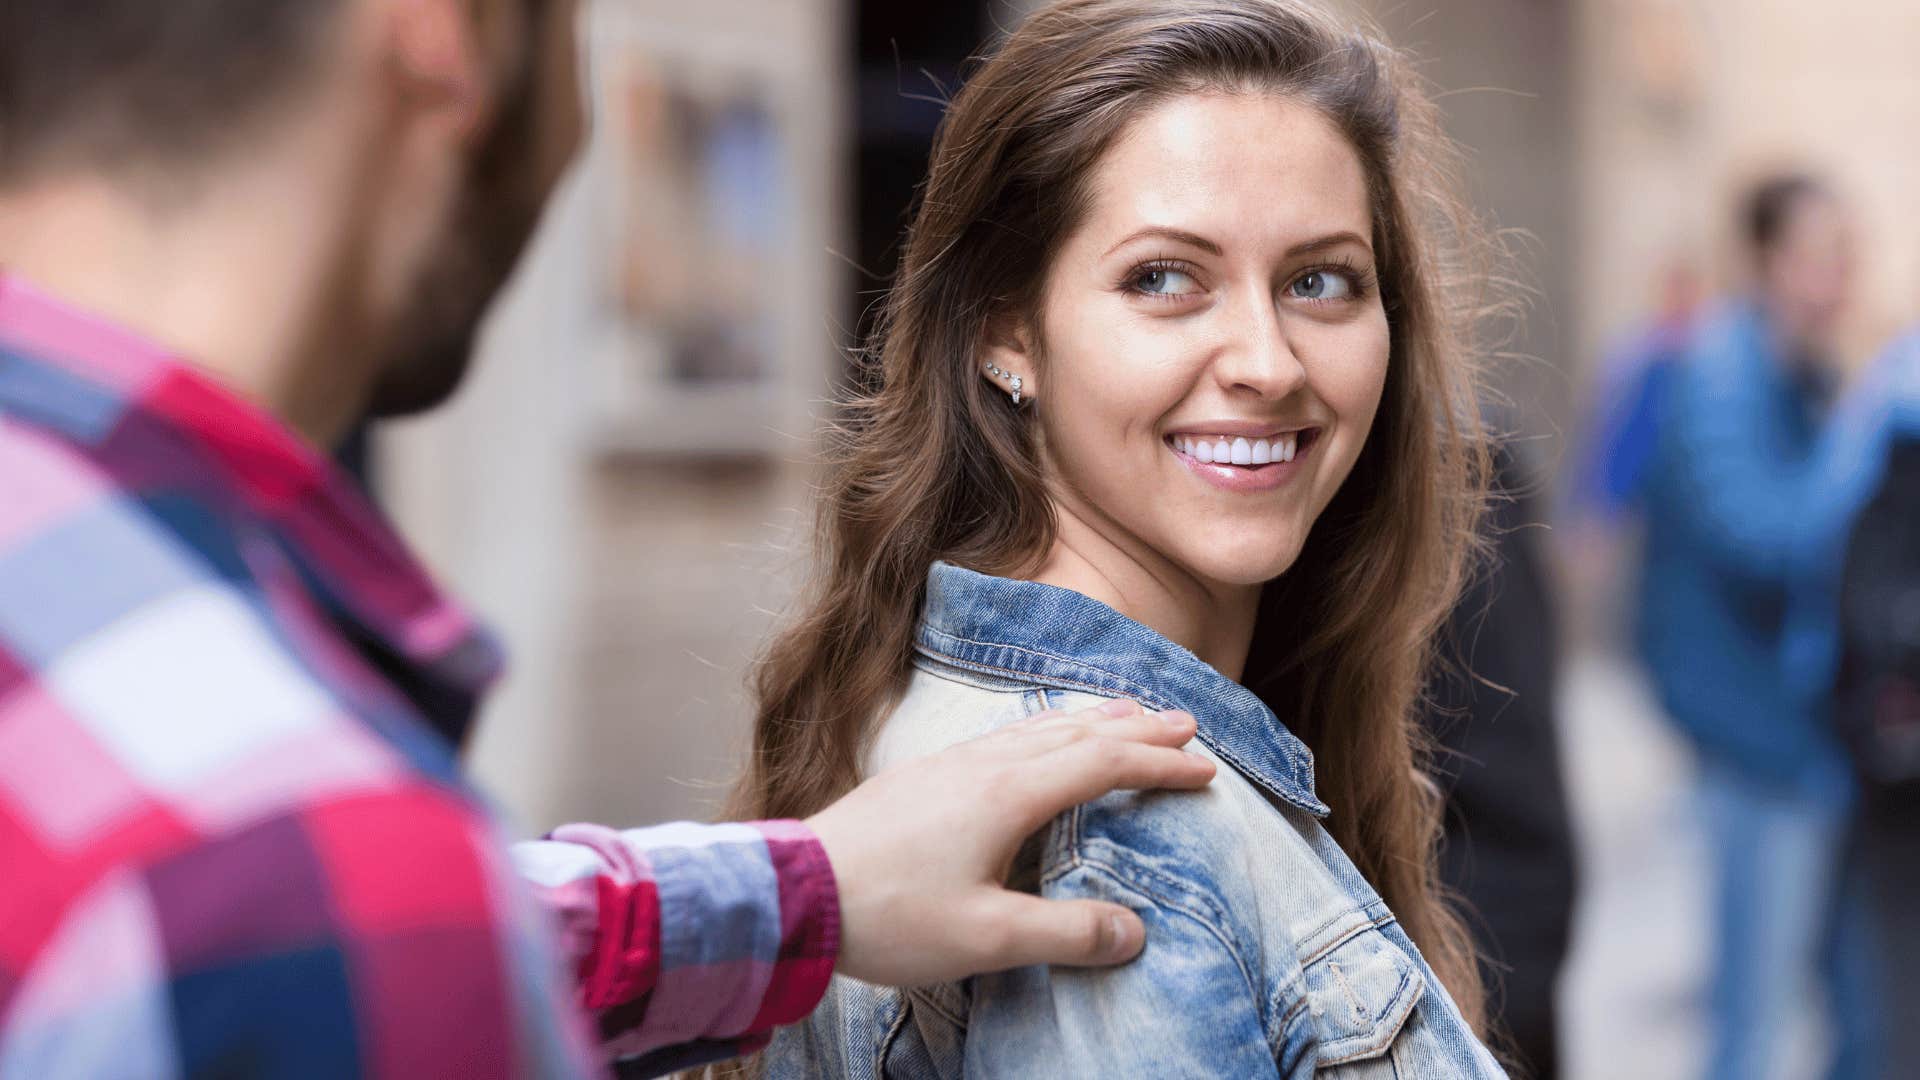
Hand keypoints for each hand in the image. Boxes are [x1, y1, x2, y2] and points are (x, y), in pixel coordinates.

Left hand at [804, 699, 1214, 985]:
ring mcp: (950, 764)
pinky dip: (1047, 729)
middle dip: (1136, 728)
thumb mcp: (985, 938)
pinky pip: (1005, 735)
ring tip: (1126, 714)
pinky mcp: (924, 776)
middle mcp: (984, 764)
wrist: (795, 891)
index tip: (1205, 770)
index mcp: (1009, 794)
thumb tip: (1136, 932)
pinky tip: (1037, 739)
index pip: (1103, 764)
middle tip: (1185, 723)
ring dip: (1091, 720)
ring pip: (1039, 727)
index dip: (1159, 765)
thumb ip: (1066, 934)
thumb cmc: (889, 914)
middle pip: (1077, 732)